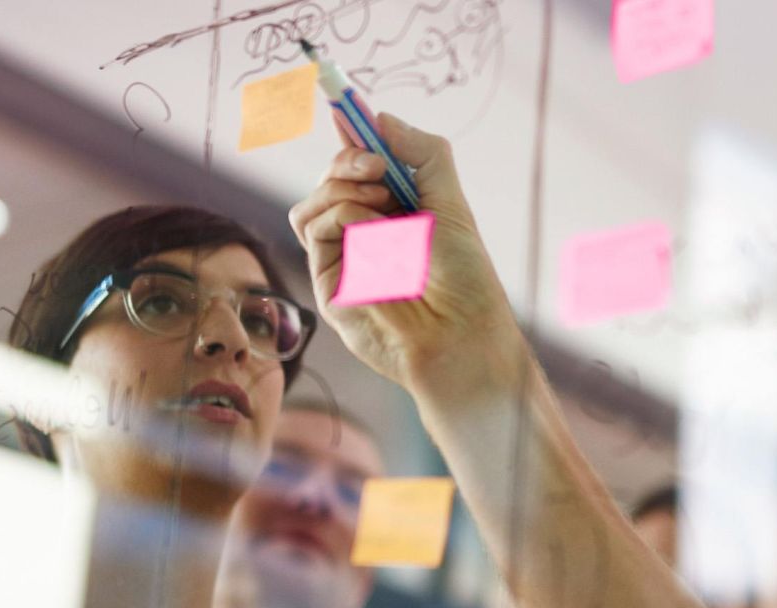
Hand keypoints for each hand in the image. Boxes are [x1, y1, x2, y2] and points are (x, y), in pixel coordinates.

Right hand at [288, 113, 523, 393]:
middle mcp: (367, 231)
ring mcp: (345, 256)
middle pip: (330, 178)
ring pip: (312, 201)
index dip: (352, 135)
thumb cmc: (464, 276)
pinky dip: (343, 216)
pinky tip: (374, 231)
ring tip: (383, 202)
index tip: (345, 107)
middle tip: (379, 167)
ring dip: (343, 188)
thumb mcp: (450, 202)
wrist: (461, 331)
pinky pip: (315, 227)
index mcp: (397, 211)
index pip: (361, 164)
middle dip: (349, 159)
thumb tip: (379, 117)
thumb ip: (422, 153)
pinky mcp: (329, 280)